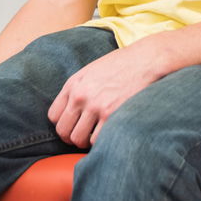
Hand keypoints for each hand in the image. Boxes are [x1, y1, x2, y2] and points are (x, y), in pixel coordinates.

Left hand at [47, 38, 167, 147]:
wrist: (147, 59)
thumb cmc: (122, 64)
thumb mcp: (93, 70)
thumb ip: (79, 88)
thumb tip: (71, 109)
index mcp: (74, 83)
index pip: (53, 116)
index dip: (63, 123)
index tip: (74, 125)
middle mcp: (81, 95)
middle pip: (63, 131)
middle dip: (72, 136)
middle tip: (84, 135)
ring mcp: (95, 106)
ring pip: (78, 139)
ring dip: (86, 141)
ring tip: (96, 135)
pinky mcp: (111, 115)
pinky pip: (96, 140)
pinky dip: (101, 141)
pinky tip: (108, 132)